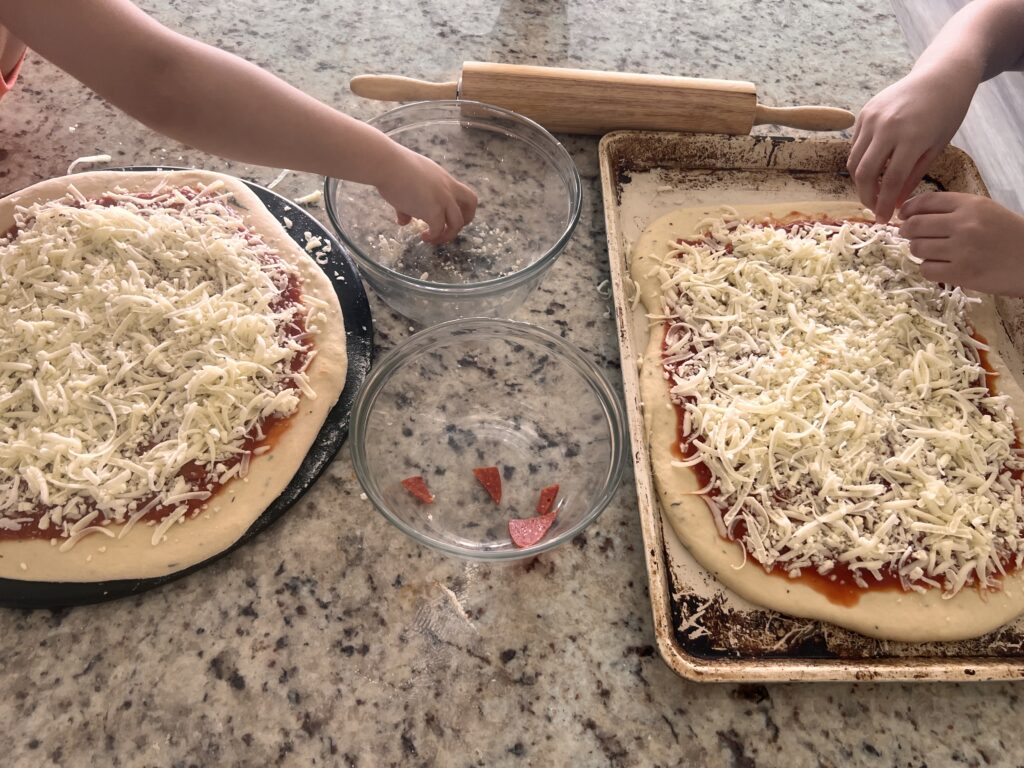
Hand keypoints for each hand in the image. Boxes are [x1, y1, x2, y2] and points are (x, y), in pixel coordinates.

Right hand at [374, 144, 477, 244]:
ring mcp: (443, 199)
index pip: (461, 192)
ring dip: (448, 235)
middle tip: (449, 228)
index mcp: (443, 178)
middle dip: (465, 219)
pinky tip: (423, 236)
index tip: (446, 215)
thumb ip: (409, 204)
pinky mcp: (433, 211)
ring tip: (432, 238)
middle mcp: (447, 187)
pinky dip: (433, 237)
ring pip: (458, 222)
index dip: (459, 206)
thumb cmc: (392, 168)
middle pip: (471, 203)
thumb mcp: (407, 183)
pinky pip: (438, 229)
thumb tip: (403, 220)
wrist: (387, 164)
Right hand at [848, 65, 976, 223]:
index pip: (890, 181)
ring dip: (860, 181)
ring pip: (854, 161)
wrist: (941, 75)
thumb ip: (914, 176)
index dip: (885, 204)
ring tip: (872, 191)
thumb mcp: (936, 147)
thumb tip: (896, 203)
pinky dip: (860, 161)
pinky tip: (872, 168)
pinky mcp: (864, 113)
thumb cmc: (947, 111)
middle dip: (866, 196)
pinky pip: (855, 145)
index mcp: (911, 138)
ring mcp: (872, 119)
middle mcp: (887, 128)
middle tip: (874, 208)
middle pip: (864, 173)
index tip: (884, 219)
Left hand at [899, 192, 1023, 295]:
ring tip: (932, 252)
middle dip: (907, 231)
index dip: (908, 209)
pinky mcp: (961, 273)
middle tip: (909, 235)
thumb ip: (954, 210)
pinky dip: (928, 269)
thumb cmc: (1009, 235)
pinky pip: (926, 269)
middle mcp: (964, 224)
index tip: (902, 215)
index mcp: (971, 204)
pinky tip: (940, 267)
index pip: (926, 201)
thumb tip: (913, 215)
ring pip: (917, 248)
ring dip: (919, 250)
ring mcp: (961, 249)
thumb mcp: (986, 211)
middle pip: (915, 225)